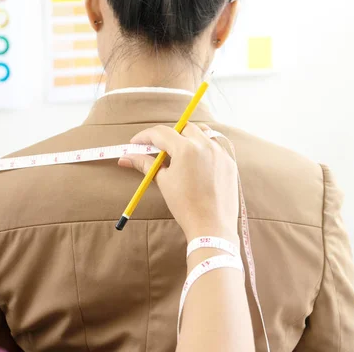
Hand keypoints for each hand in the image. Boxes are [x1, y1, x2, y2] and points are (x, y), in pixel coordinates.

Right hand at [118, 124, 238, 241]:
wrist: (212, 226)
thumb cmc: (184, 205)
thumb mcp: (163, 181)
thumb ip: (145, 164)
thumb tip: (125, 158)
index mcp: (186, 149)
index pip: (161, 133)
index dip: (145, 136)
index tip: (135, 143)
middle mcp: (205, 145)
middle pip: (183, 127)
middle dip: (168, 134)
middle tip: (157, 148)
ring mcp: (220, 152)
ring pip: (202, 133)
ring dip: (188, 137)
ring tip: (178, 152)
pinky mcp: (229, 162)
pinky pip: (215, 146)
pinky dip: (203, 148)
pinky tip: (196, 162)